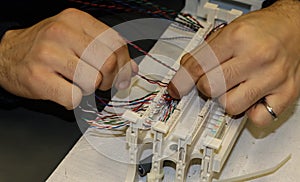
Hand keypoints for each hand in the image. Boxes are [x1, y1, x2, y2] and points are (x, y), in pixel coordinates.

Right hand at [0, 8, 137, 108]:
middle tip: (101, 82)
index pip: (116, 42)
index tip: (124, 75)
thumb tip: (131, 69)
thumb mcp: (76, 37)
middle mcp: (62, 33)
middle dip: (110, 79)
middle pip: (108, 63)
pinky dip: (74, 100)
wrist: (7, 55)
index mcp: (75, 20)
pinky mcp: (38, 78)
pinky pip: (75, 98)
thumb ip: (105, 49)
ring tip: (76, 83)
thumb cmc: (45, 47)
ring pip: (93, 82)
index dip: (125, 64)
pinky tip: (64, 91)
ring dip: (90, 89)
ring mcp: (48, 54)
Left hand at [168, 0, 299, 125]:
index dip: (182, 81)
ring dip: (225, 100)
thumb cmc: (265, 28)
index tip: (176, 89)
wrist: (296, 26)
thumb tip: (186, 70)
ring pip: (230, 106)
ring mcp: (272, 77)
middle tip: (212, 81)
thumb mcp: (230, 29)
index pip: (198, 67)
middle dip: (205, 87)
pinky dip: (250, 113)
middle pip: (210, 87)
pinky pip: (258, 118)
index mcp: (238, 38)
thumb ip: (206, 51)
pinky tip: (250, 99)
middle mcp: (256, 57)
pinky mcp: (286, 93)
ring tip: (233, 88)